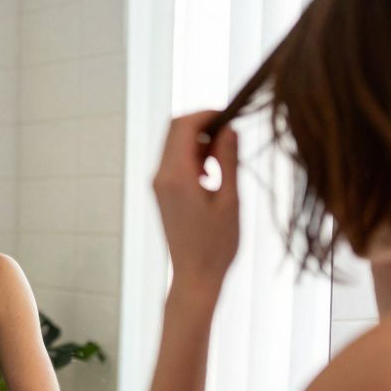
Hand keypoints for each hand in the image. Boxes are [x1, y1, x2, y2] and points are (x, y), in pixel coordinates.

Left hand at [151, 110, 241, 293]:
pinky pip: (174, 162)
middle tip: (230, 136)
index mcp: (176, 176)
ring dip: (198, 142)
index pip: (184, 126)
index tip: (231, 116)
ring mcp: (158, 185)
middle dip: (202, 124)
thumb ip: (228, 161)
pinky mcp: (162, 193)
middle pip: (175, 129)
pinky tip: (212, 174)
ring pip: (174, 144)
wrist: (195, 277)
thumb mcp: (230, 200)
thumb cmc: (217, 245)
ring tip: (224, 160)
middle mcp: (161, 177)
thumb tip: (229, 128)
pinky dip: (192, 157)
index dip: (207, 114)